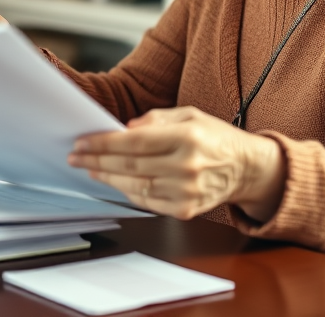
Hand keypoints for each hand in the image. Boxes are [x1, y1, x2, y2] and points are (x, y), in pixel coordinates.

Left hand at [68, 106, 285, 221]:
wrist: (248, 169)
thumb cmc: (216, 137)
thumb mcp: (189, 114)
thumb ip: (155, 119)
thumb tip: (125, 128)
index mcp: (187, 137)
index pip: (135, 141)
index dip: (104, 143)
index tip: (83, 142)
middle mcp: (187, 166)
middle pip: (130, 166)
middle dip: (98, 160)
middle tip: (76, 156)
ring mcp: (186, 191)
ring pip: (135, 186)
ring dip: (107, 178)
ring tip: (90, 168)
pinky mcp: (185, 210)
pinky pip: (147, 201)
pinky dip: (127, 192)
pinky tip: (115, 182)